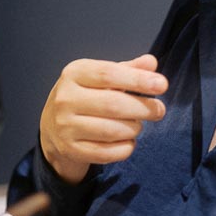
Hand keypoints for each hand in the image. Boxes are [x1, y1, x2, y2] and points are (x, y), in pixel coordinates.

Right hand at [40, 53, 167, 181]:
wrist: (53, 127)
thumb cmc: (85, 97)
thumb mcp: (101, 78)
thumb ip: (127, 70)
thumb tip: (151, 63)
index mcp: (74, 74)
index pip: (109, 74)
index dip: (138, 80)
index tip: (162, 85)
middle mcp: (65, 99)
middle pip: (113, 104)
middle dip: (143, 108)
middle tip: (159, 110)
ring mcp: (65, 126)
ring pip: (112, 131)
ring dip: (134, 129)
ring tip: (138, 125)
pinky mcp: (70, 149)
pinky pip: (107, 153)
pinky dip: (125, 148)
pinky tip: (128, 141)